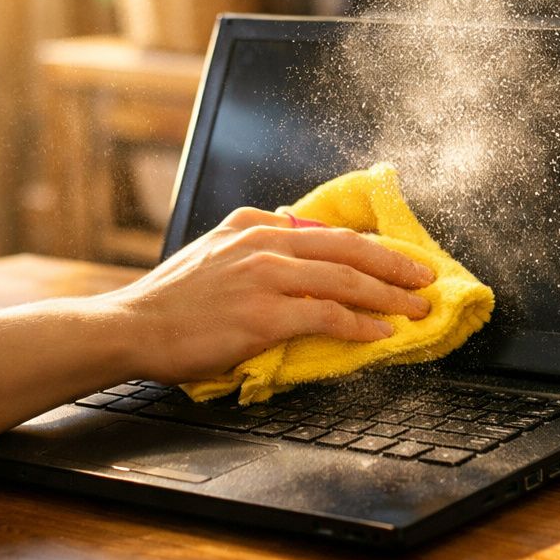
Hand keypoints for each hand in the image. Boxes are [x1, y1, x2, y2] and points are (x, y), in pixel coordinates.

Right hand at [109, 207, 435, 382]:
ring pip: (345, 281)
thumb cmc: (171, 300)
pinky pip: (328, 317)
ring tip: (417, 309)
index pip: (329, 232)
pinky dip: (361, 325)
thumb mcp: (213, 251)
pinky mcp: (264, 316)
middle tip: (426, 279)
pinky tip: (382, 334)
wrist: (132, 328)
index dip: (372, 247)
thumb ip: (254, 242)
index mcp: (254, 225)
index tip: (401, 260)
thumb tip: (294, 234)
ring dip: (390, 296)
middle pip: (348, 250)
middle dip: (396, 266)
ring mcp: (265, 278)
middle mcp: (264, 243)